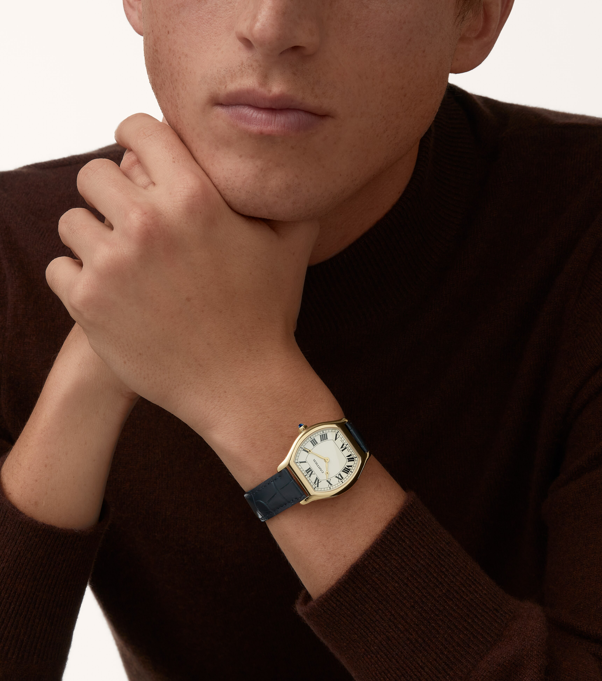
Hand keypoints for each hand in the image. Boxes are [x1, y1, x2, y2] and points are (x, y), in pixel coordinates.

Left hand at [46, 114, 319, 436]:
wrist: (241, 386)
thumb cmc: (266, 316)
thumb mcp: (289, 248)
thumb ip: (289, 198)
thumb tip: (297, 169)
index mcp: (196, 198)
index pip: (138, 129)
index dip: (136, 137)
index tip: (136, 155)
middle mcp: (148, 223)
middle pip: (92, 173)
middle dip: (110, 193)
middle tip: (131, 220)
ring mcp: (113, 264)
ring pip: (72, 221)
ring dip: (94, 238)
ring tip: (124, 262)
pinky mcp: (88, 302)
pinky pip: (59, 268)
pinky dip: (79, 278)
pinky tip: (113, 294)